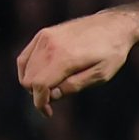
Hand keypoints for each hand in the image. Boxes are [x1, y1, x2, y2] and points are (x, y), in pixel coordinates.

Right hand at [16, 9, 138, 116]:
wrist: (113, 26)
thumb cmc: (112, 53)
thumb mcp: (100, 75)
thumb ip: (75, 86)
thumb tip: (52, 95)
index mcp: (65, 57)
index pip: (39, 85)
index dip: (40, 103)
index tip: (48, 113)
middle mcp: (50, 45)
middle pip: (29, 79)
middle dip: (38, 94)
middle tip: (54, 100)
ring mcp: (44, 37)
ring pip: (25, 68)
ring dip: (33, 83)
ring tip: (52, 88)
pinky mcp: (43, 34)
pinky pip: (25, 57)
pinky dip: (29, 70)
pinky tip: (43, 77)